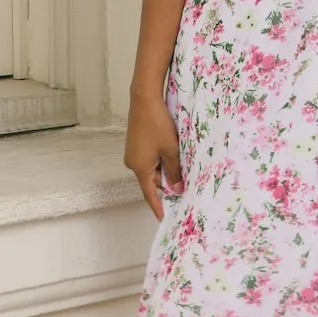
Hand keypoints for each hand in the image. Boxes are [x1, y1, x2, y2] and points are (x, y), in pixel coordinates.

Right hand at [126, 93, 182, 218]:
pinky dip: (161, 160)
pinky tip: (172, 155)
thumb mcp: (171, 150)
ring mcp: (133, 153)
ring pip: (152, 168)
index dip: (157, 206)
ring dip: (165, 170)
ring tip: (182, 167)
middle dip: (167, 183)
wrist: (144, 99)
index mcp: (139, 168)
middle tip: (185, 186)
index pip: (149, 194)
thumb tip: (176, 188)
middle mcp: (132, 163)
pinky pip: (149, 159)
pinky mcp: (136, 144)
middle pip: (152, 180)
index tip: (163, 218)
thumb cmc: (158, 124)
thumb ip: (174, 171)